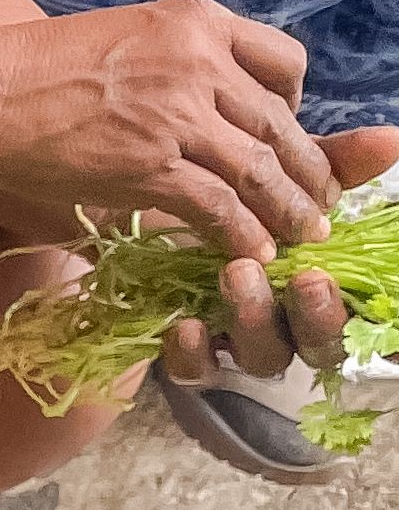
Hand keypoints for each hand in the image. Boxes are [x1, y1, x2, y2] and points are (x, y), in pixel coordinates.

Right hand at [0, 0, 344, 256]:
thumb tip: (192, 109)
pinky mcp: (148, 163)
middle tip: (320, 201)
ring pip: (258, 167)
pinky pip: (216, 203)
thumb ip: (171, 64)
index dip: (297, 106)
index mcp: (198, 21)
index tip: (287, 135)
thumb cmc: (32, 72)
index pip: (284, 62)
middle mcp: (201, 60)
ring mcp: (178, 112)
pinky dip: (241, 232)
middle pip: (280, 121)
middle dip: (307, 168)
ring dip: (287, 208)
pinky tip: (252, 253)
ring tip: (303, 235)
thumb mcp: (124, 38)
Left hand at [164, 126, 398, 381]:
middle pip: (315, 343)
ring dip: (257, 317)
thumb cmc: (226, 198)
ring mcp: (237, 343)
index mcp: (319, 290)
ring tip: (238, 272)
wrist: (136, 214)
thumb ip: (332, 166)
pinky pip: (196, 370)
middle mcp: (287, 324)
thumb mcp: (278, 176)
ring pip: (261, 355)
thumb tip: (389, 139)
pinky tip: (187, 326)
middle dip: (315, 314)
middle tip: (304, 277)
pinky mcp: (187, 354)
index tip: (330, 275)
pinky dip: (195, 353)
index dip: (352, 312)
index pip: (354, 318)